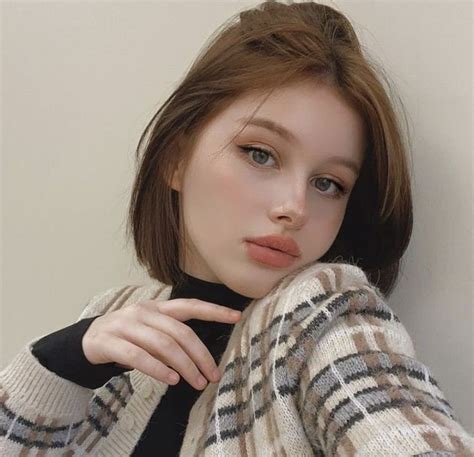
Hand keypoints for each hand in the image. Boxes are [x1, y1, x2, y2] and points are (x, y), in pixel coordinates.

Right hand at [82, 298, 241, 389]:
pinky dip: (158, 369)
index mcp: (158, 308)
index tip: (236, 316)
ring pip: (163, 345)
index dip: (214, 311)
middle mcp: (144, 313)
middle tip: (212, 375)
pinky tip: (171, 379)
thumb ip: (172, 337)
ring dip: (183, 365)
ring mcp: (126, 325)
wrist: (87, 340)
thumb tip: (201, 357)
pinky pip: (138, 357)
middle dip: (200, 355)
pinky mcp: (110, 342)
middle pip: (180, 332)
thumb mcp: (151, 330)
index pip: (190, 306)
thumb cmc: (128, 336)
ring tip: (196, 382)